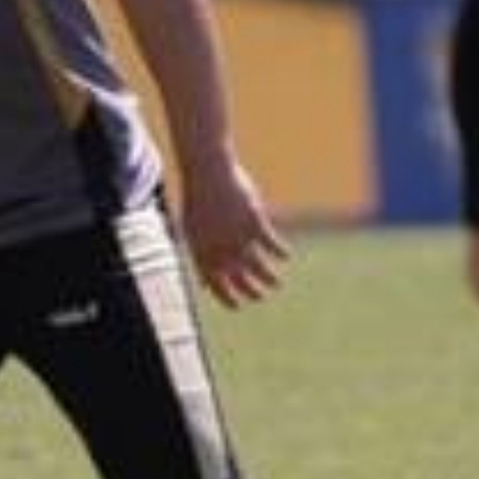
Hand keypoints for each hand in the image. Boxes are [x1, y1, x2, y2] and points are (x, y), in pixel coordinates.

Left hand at [179, 154, 290, 305]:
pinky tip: (286, 256)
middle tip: (261, 296)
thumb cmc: (199, 201)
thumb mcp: (192, 232)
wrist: (208, 172)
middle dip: (252, 292)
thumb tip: (204, 286)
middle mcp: (220, 247)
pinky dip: (280, 252)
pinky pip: (271, 243)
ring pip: (259, 267)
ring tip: (276, 284)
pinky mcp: (254, 221)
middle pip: (239, 278)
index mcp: (201, 250)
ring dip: (269, 278)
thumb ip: (200, 260)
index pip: (215, 283)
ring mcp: (238, 236)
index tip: (238, 306)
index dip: (226, 298)